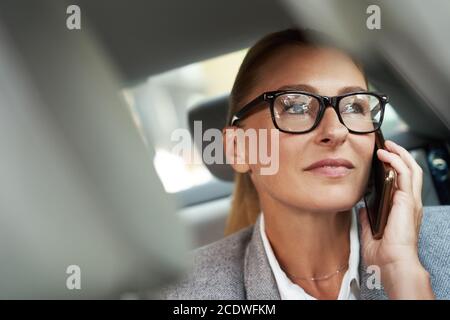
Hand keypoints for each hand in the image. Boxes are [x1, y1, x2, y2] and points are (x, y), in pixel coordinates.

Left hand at [358, 140, 433, 298]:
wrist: (392, 264)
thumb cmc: (384, 255)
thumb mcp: (372, 232)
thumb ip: (368, 219)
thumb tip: (362, 208)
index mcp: (403, 210)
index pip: (403, 182)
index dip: (395, 168)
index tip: (382, 159)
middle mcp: (410, 204)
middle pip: (411, 171)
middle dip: (400, 155)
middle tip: (386, 145)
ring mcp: (411, 201)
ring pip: (411, 168)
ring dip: (399, 154)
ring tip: (386, 145)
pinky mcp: (408, 200)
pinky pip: (405, 173)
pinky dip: (396, 160)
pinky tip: (385, 154)